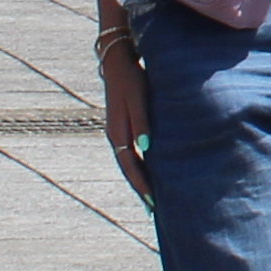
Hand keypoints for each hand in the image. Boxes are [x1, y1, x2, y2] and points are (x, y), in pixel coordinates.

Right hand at [100, 29, 150, 200]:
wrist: (119, 61)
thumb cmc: (132, 79)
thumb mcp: (138, 99)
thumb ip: (141, 122)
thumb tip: (145, 148)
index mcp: (118, 133)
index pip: (130, 166)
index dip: (142, 185)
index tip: (153, 202)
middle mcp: (116, 136)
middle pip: (128, 169)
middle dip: (141, 189)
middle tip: (154, 210)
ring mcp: (118, 131)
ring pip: (129, 162)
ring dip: (140, 179)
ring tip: (153, 196)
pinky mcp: (124, 125)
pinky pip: (131, 153)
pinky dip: (140, 165)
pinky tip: (149, 170)